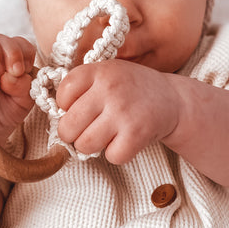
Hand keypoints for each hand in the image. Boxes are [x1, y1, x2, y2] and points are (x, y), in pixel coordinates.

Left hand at [56, 60, 180, 163]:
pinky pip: (111, 156)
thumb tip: (55, 115)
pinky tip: (124, 140)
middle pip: (68, 126)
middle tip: (88, 129)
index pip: (63, 94)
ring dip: (93, 145)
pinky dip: (117, 153)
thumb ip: (82, 87)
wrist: (174, 99)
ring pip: (85, 145)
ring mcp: (123, 112)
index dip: (66, 106)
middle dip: (74, 133)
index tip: (80, 107)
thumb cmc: (132, 89)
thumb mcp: (108, 73)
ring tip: (106, 134)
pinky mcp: (137, 134)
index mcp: (99, 71)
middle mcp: (109, 89)